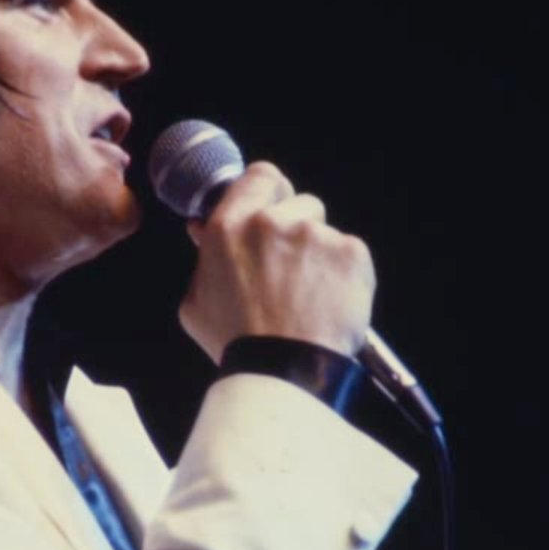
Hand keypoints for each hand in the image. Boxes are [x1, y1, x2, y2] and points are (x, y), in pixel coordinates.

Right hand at [178, 161, 374, 363]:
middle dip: (297, 228)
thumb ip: (205, 258)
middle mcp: (272, 222)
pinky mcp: (350, 252)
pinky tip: (330, 303)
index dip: (270, 192)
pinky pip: (350, 253)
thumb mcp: (198, 301)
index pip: (260, 176)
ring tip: (310, 296)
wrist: (284, 372)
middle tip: (291, 268)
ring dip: (321, 254)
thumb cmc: (238, 343)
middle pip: (299, 202)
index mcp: (230, 227)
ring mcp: (315, 235)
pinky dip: (345, 275)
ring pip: (325, 231)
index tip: (274, 208)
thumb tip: (203, 228)